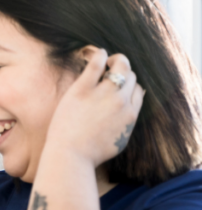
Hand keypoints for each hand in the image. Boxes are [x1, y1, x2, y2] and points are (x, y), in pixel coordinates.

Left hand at [47, 46, 144, 166]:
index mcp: (131, 115)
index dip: (130, 86)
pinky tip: (98, 53)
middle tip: (113, 70)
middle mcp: (121, 102)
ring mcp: (103, 95)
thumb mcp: (117, 142)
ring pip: (120, 66)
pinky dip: (100, 55)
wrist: (71, 156)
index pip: (138, 90)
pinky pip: (96, 65)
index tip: (121, 85)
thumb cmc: (90, 153)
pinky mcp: (83, 89)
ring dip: (117, 60)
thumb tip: (128, 116)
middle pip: (131, 77)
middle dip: (124, 72)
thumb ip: (125, 126)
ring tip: (108, 60)